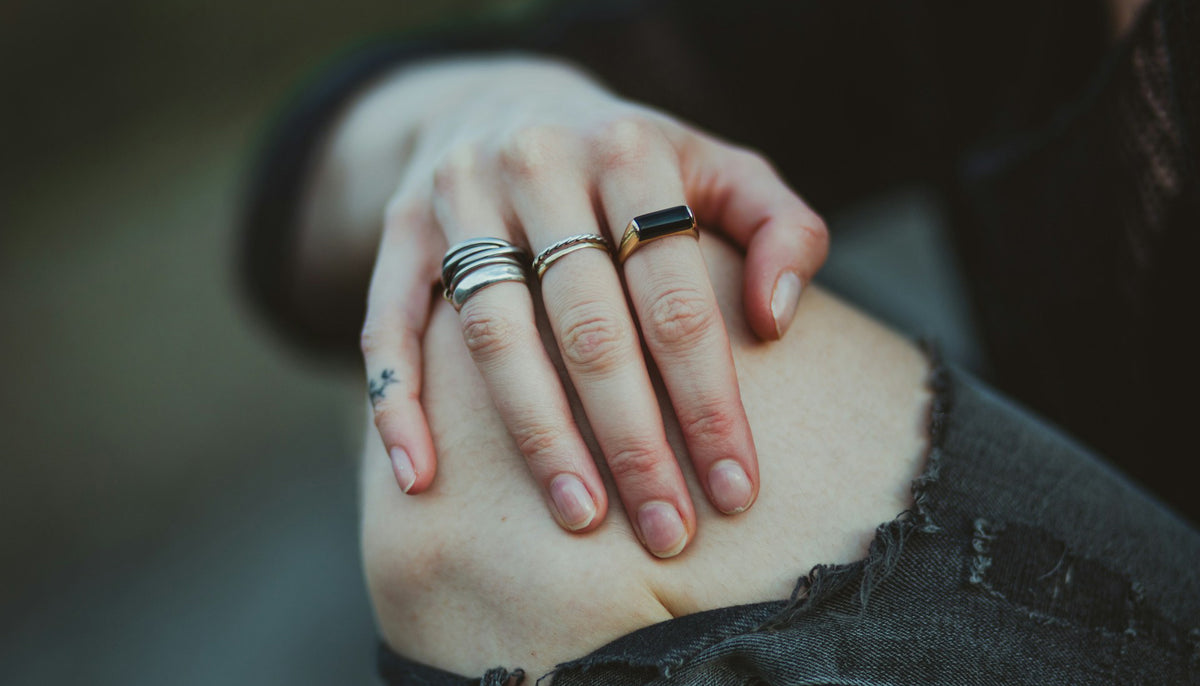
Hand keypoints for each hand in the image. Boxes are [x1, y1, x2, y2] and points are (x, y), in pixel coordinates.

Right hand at [359, 58, 827, 556]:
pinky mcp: (400, 229)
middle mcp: (539, 165)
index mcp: (630, 149)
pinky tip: (422, 481)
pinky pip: (387, 323)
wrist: (510, 102)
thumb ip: (780, 228)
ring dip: (539, 438)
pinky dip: (398, 403)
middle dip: (634, 443)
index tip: (737, 490)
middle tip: (666, 533)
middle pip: (589, 328)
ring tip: (580, 519)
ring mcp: (460, 196)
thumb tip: (776, 320)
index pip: (676, 299)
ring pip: (496, 335)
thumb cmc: (637, 165)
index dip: (709, 404)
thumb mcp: (723, 169)